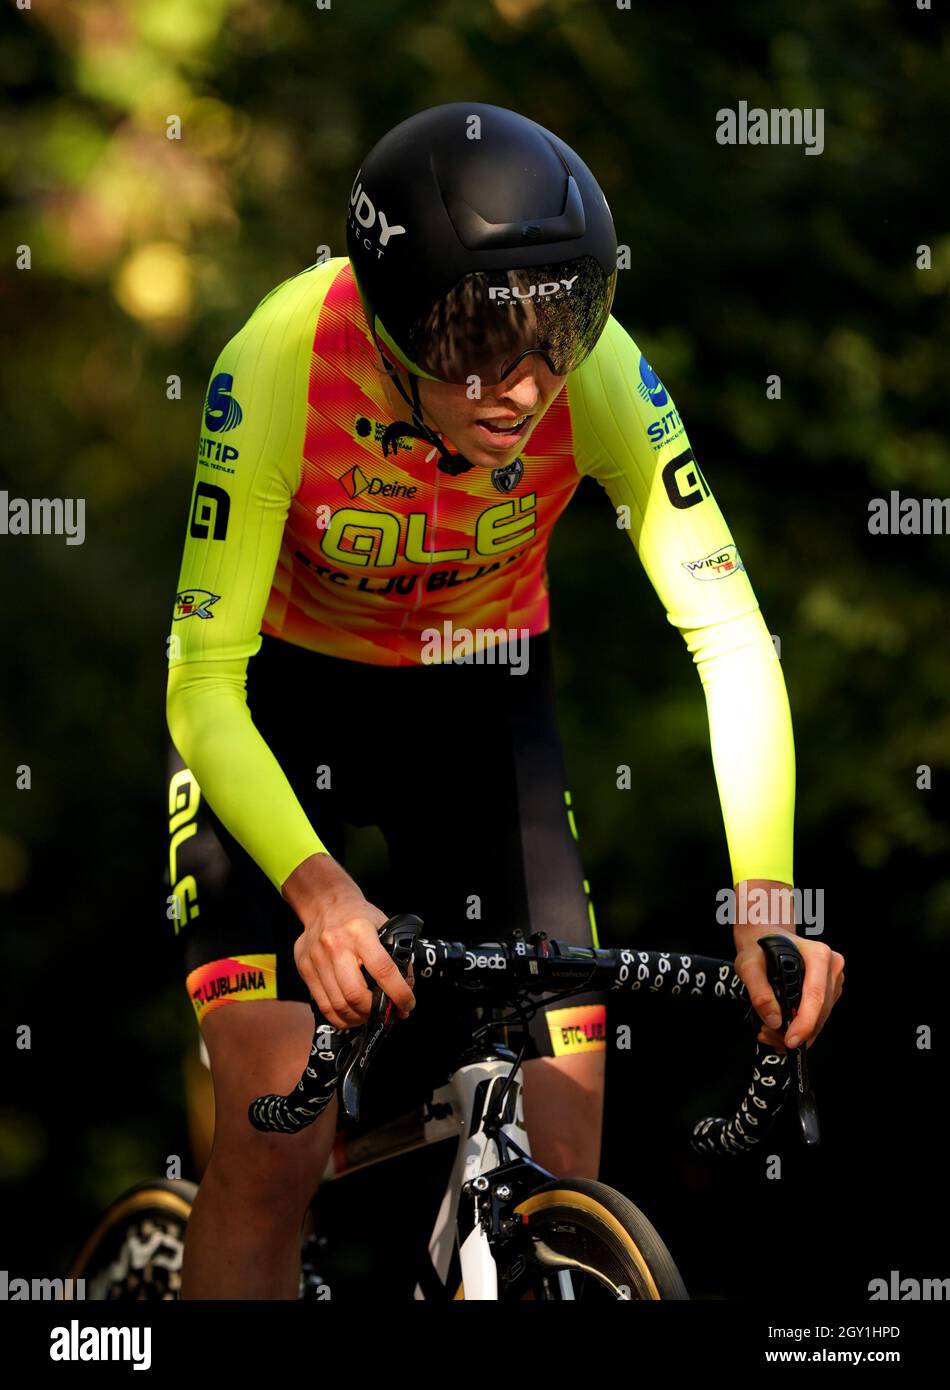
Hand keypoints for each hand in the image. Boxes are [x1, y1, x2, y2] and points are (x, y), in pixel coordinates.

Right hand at [283, 853, 415, 1029]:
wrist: (324, 903)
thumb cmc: (358, 917)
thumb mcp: (383, 925)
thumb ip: (396, 955)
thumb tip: (407, 987)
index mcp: (360, 931)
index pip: (383, 969)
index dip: (399, 993)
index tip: (408, 1005)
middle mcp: (335, 944)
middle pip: (355, 993)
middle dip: (374, 1010)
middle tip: (385, 1012)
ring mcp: (317, 958)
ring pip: (339, 1004)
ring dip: (358, 1018)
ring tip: (369, 1015)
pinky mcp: (305, 968)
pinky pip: (323, 1004)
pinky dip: (340, 1017)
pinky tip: (351, 1015)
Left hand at [732, 880, 843, 1052]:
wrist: (766, 937)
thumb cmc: (759, 948)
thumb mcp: (748, 965)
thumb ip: (758, 991)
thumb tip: (774, 1020)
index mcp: (817, 955)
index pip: (815, 995)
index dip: (805, 1022)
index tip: (790, 1040)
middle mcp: (832, 966)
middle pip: (820, 1011)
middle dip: (797, 1031)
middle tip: (768, 1037)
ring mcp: (833, 979)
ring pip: (821, 1017)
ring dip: (798, 1031)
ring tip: (769, 1032)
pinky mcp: (830, 990)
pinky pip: (819, 1015)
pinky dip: (801, 1026)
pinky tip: (780, 1027)